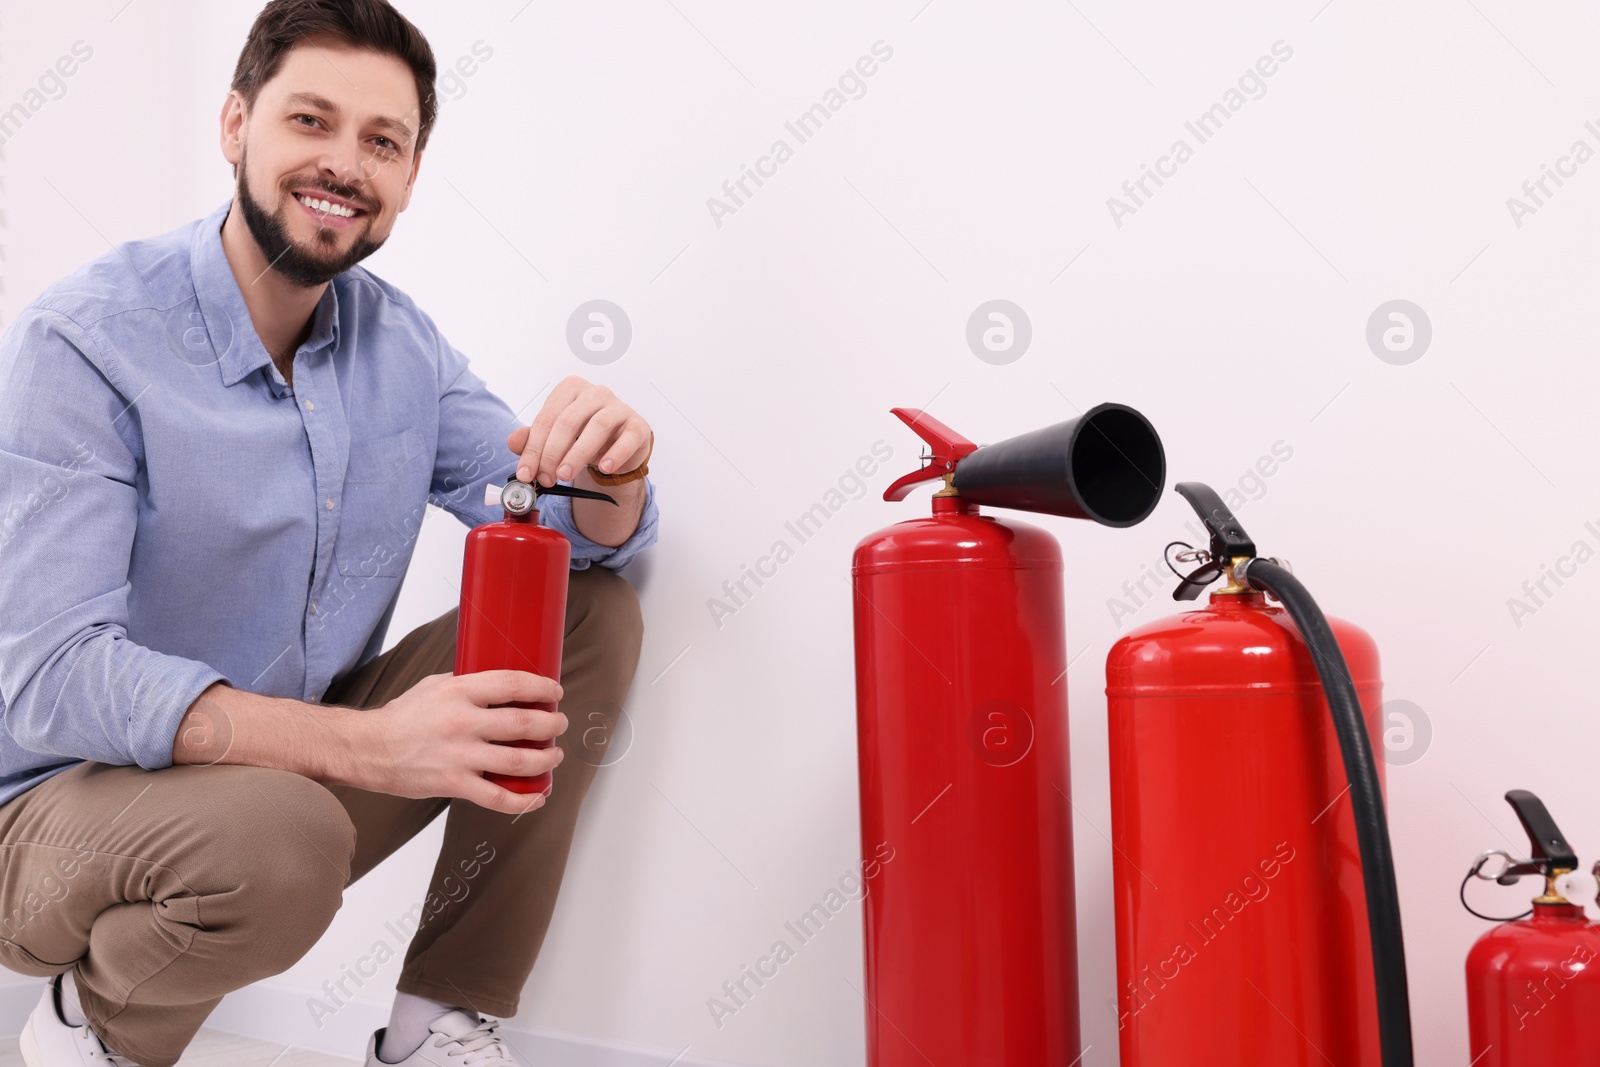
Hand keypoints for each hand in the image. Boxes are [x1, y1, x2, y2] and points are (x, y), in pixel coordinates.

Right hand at [352, 670, 568, 813]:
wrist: (368, 748)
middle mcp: (462, 722)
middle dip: (551, 724)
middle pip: (522, 723)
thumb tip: (502, 686)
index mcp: (458, 692)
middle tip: (560, 724)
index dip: (540, 687)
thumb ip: (468, 686)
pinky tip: (538, 797)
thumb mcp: (435, 686)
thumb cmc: (402, 717)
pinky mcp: (453, 784)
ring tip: (555, 756)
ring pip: (517, 761)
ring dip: (545, 760)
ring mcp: (459, 755)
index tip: (554, 692)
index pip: (511, 684)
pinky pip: (496, 797)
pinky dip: (523, 801)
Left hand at [508, 375, 651, 486]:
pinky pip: (628, 438)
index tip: (527, 473)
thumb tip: (513, 442)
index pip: (547, 418)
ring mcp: (619, 407)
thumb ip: (533, 439)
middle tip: (545, 478)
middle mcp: (595, 393)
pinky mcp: (638, 425)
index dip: (533, 449)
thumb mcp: (555, 439)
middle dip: (552, 453)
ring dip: (578, 454)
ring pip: (597, 426)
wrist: (618, 447)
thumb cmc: (585, 437)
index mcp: (570, 389)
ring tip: (565, 475)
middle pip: (568, 421)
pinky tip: (604, 467)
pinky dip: (616, 454)